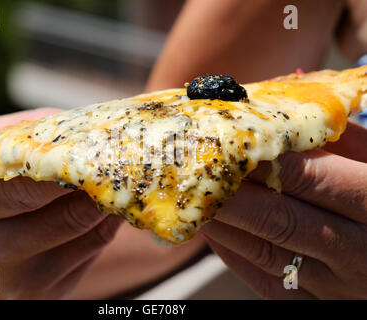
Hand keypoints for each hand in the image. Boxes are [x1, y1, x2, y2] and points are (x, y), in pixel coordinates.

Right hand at [0, 108, 121, 298]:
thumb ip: (26, 133)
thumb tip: (84, 124)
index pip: (28, 189)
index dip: (70, 167)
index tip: (99, 146)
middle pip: (69, 217)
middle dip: (102, 185)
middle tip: (125, 160)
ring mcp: (26, 281)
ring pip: (91, 234)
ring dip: (113, 202)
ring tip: (125, 176)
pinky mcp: (50, 294)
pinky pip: (94, 250)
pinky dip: (109, 222)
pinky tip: (111, 203)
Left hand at [200, 121, 366, 298]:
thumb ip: (352, 144)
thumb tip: (292, 125)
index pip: (309, 178)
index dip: (261, 160)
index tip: (227, 142)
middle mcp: (360, 255)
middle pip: (278, 218)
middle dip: (229, 193)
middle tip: (192, 170)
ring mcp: (339, 288)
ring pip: (266, 252)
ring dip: (223, 223)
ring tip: (193, 196)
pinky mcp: (321, 307)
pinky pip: (268, 283)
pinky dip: (234, 255)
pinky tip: (212, 231)